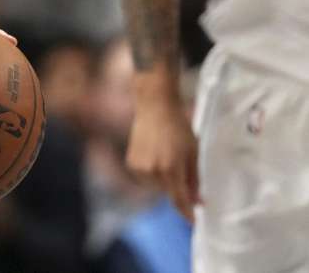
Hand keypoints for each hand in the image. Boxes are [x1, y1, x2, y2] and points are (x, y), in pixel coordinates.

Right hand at [126, 97, 199, 221]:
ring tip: (168, 161)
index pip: (179, 199)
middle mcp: (152, 171)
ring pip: (155, 187)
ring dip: (164, 182)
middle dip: (177, 189)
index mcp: (171, 168)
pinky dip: (152, 175)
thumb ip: (194, 179)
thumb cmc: (179, 127)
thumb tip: (197, 200)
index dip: (187, 212)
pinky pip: (144, 179)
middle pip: (168, 193)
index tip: (194, 221)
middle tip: (183, 173)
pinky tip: (157, 158)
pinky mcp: (131, 163)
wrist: (154, 108)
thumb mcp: (193, 152)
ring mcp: (139, 167)